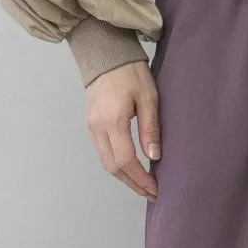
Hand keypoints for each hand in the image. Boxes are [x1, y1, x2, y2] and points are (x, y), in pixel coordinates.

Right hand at [84, 59, 160, 198]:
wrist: (106, 54)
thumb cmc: (130, 72)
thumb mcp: (148, 98)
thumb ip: (150, 128)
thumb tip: (154, 156)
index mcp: (112, 121)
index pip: (126, 161)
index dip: (141, 178)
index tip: (156, 187)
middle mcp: (97, 128)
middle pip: (113, 168)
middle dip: (133, 184)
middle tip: (151, 193)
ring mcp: (91, 127)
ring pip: (105, 162)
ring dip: (124, 177)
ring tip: (143, 184)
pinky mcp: (91, 124)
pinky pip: (102, 152)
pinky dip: (116, 164)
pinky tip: (130, 167)